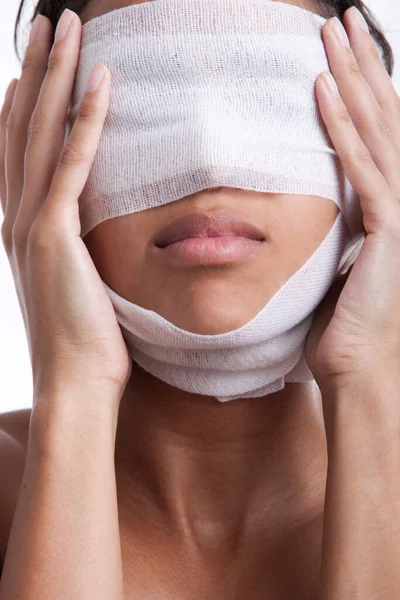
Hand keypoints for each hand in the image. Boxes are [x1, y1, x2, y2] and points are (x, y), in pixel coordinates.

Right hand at [0, 11, 131, 402]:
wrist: (73, 384)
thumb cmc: (81, 341)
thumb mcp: (73, 285)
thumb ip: (73, 250)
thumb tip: (88, 235)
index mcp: (22, 230)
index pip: (18, 154)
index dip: (22, 106)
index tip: (31, 70)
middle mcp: (17, 219)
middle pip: (22, 129)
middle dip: (34, 71)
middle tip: (46, 24)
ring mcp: (32, 226)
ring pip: (41, 135)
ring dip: (53, 76)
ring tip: (65, 28)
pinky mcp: (56, 236)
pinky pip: (74, 165)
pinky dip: (86, 120)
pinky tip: (99, 81)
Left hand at [304, 7, 399, 391]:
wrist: (356, 370)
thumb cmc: (341, 325)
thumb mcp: (333, 260)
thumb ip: (332, 226)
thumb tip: (311, 204)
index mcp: (387, 207)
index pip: (377, 135)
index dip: (362, 89)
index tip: (338, 54)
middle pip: (382, 119)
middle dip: (361, 65)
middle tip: (338, 20)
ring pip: (376, 132)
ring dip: (352, 80)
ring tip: (330, 34)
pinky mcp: (388, 232)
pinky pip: (361, 168)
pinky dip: (341, 127)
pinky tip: (322, 91)